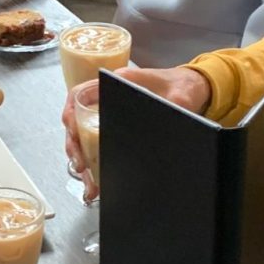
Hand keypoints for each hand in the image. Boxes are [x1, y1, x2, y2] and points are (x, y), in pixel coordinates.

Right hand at [60, 66, 210, 199]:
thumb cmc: (184, 85)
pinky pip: (98, 145)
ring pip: (85, 137)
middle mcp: (109, 97)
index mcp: (117, 82)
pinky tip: (97, 180)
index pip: (81, 93)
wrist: (193, 90)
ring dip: (83, 159)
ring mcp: (110, 113)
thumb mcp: (179, 96)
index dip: (70, 112)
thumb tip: (165, 118)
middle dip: (75, 146)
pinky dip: (95, 163)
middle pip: (78, 121)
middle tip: (80, 165)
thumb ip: (173, 105)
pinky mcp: (117, 127)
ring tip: (89, 181)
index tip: (70, 129)